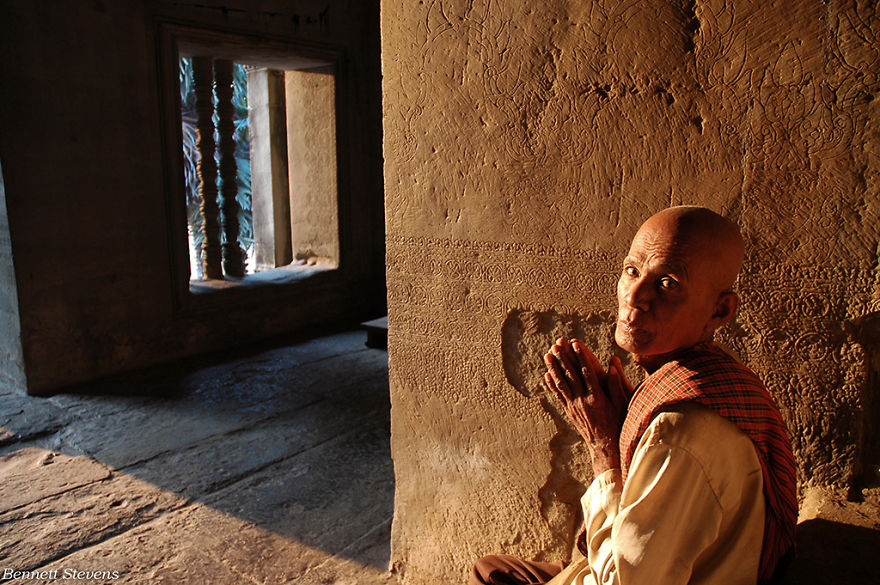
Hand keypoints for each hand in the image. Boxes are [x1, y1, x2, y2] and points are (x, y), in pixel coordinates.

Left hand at [543, 338, 632, 473]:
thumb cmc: (618, 424)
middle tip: (556, 344)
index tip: (575, 343)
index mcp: (597, 397)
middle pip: (571, 375)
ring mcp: (574, 406)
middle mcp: (582, 400)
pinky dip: (552, 385)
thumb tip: (613, 365)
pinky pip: (559, 396)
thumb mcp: (622, 405)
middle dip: (563, 358)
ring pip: (561, 384)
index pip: (587, 372)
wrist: (605, 448)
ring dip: (554, 368)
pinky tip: (546, 376)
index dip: (580, 356)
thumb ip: (617, 385)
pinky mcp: (569, 412)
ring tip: (547, 355)